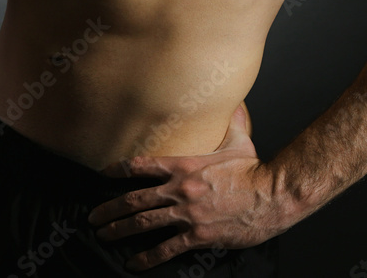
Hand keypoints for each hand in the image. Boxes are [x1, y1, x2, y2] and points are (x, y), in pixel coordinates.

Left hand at [88, 104, 291, 270]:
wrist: (273, 195)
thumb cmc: (256, 170)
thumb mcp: (240, 141)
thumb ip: (232, 123)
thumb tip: (235, 105)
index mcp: (185, 165)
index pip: (142, 165)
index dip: (119, 169)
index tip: (103, 174)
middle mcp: (180, 189)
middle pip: (134, 198)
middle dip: (109, 209)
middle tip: (93, 216)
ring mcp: (187, 213)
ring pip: (143, 223)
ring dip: (119, 230)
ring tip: (104, 236)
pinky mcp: (198, 235)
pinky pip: (166, 248)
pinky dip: (147, 258)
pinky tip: (134, 264)